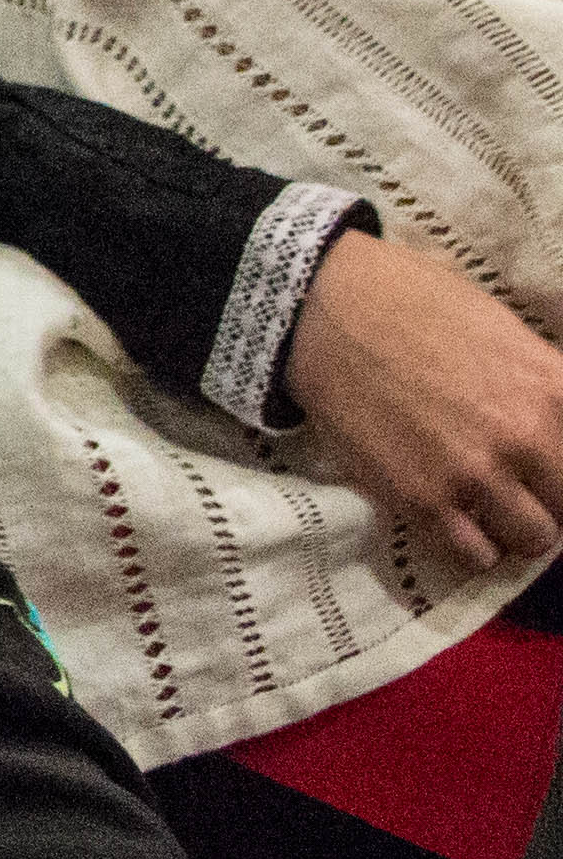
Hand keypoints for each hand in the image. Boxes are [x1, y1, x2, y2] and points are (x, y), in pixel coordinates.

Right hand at [282, 226, 562, 573]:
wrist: (319, 306)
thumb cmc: (412, 301)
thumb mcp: (504, 330)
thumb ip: (545, 386)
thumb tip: (555, 422)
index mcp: (553, 389)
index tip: (549, 470)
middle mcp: (524, 439)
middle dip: (551, 498)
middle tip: (524, 486)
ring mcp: (471, 475)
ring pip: (532, 540)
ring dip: (516, 526)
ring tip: (490, 506)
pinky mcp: (419, 500)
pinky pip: (474, 557)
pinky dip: (473, 545)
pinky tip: (456, 517)